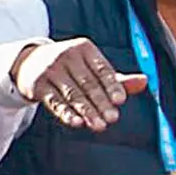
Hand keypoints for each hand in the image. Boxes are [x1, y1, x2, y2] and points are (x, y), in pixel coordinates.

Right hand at [10, 33, 141, 132]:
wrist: (30, 63)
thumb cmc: (71, 67)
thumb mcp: (92, 68)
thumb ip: (117, 78)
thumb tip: (145, 81)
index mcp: (84, 48)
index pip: (101, 69)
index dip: (112, 85)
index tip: (120, 101)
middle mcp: (66, 56)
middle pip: (88, 83)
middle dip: (101, 103)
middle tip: (113, 119)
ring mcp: (50, 70)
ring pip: (72, 94)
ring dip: (87, 111)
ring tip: (99, 126)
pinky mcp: (38, 85)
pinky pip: (54, 101)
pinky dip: (66, 113)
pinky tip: (77, 123)